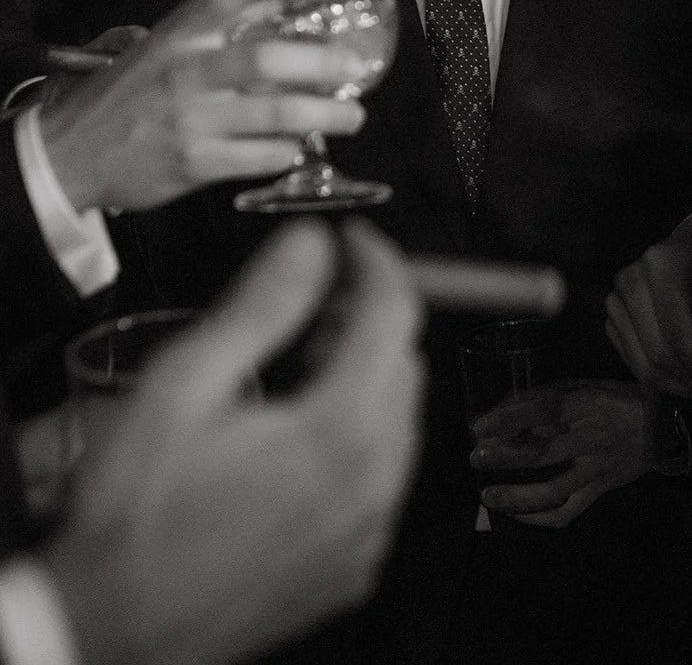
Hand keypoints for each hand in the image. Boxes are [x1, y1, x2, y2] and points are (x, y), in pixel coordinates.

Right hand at [38, 0, 368, 214]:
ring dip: (324, 114)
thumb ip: (216, 30)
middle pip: (263, 62)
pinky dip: (289, 150)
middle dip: (320, 64)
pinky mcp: (194, 164)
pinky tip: (301, 145)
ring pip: (274, 115)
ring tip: (353, 115)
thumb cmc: (128, 97)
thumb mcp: (162, 50)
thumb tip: (280, 3)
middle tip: (354, 67)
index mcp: (176, 38)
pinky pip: (259, 156)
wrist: (68, 155)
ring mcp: (190, 121)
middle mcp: (185, 74)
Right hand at [43, 219, 425, 664]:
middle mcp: (371, 487)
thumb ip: (261, 304)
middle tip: (317, 300)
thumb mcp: (186, 385)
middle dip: (369, 317)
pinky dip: (360, 437)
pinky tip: (301, 431)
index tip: (354, 240)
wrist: (111, 627)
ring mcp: (366, 533)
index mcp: (340, 434)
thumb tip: (310, 246)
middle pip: (406, 365)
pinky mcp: (352, 564)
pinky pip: (383, 479)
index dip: (377, 261)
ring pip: (401, 422)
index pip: (394, 315)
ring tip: (303, 362)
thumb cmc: (135, 518)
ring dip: (366, 375)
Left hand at [470, 379, 652, 527]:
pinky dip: (540, 518)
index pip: (544, 411)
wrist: (664, 427)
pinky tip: (517, 515)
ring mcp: (598, 468)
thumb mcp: (588, 386)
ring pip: (554, 490)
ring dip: (517, 496)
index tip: (480, 425)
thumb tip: (507, 406)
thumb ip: (552, 396)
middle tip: (477, 457)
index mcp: (589, 404)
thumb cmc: (619, 399)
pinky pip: (568, 511)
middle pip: (544, 452)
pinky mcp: (601, 490)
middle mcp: (593, 437)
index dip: (510, 418)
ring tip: (488, 495)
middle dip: (505, 457)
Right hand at [605, 198, 691, 400]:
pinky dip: (663, 378)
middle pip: (657, 355)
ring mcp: (616, 298)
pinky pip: (633, 363)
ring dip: (681, 386)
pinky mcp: (613, 316)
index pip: (675, 334)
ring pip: (643, 366)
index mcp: (661, 266)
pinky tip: (691, 373)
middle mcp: (630, 280)